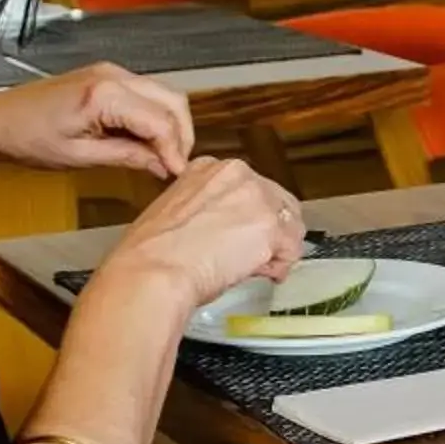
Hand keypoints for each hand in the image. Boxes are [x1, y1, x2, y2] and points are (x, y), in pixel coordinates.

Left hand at [0, 65, 194, 181]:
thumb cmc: (26, 136)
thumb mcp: (80, 156)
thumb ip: (128, 157)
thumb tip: (161, 165)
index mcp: (104, 94)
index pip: (160, 122)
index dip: (175, 151)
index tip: (177, 174)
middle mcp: (112, 75)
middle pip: (172, 102)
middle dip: (181, 136)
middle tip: (175, 167)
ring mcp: (110, 73)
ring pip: (163, 96)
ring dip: (170, 126)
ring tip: (162, 157)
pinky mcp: (106, 77)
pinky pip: (145, 94)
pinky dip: (154, 117)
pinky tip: (146, 141)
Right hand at [95, 158, 305, 316]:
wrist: (154, 270)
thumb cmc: (152, 253)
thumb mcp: (175, 211)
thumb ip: (208, 211)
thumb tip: (226, 231)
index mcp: (211, 168)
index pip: (251, 189)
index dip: (251, 217)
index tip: (242, 237)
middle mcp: (238, 174)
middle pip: (278, 203)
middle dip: (271, 232)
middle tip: (255, 257)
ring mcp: (257, 198)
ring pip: (290, 226)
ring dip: (277, 250)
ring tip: (254, 269)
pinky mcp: (270, 227)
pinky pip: (292, 250)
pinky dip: (280, 267)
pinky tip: (259, 275)